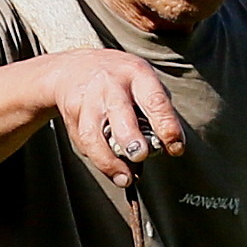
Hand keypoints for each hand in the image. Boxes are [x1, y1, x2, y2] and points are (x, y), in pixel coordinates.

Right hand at [40, 47, 185, 190]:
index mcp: (137, 74)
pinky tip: (108, 164)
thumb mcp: (142, 83)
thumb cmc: (120, 81)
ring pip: (92, 133)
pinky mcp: (71, 114)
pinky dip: (97, 158)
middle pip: (119, 111)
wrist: (74, 68)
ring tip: (124, 178)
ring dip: (107, 160)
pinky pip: (84, 142)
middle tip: (139, 155)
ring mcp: (87, 99)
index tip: (175, 147)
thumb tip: (162, 150)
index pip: (154, 100)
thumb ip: (154, 113)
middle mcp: (110, 84)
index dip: (166, 125)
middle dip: (129, 136)